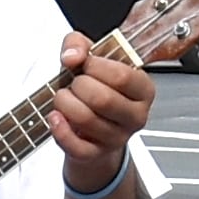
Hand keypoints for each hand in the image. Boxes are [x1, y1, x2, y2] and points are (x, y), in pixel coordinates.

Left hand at [45, 28, 155, 194]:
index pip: (122, 77)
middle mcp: (136, 115)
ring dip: (65, 103)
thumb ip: (78, 44)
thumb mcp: (89, 58)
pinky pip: (77, 146)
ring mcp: (118, 137)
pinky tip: (56, 116)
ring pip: (87, 120)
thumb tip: (73, 55)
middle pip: (104, 99)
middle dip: (79, 86)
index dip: (96, 66)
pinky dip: (60, 130)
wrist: (90, 125)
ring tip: (64, 97)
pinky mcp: (97, 154)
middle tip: (75, 83)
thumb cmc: (94, 88)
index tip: (86, 63)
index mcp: (143, 89)